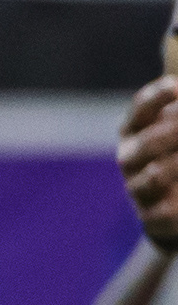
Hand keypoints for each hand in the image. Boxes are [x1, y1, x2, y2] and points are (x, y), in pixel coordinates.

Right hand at [122, 79, 177, 249]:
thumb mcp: (175, 125)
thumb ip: (176, 107)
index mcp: (137, 129)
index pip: (141, 108)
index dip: (158, 97)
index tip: (177, 86)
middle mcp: (131, 157)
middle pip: (150, 140)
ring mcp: (137, 189)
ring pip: (156, 173)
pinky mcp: (152, 218)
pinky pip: (166, 207)